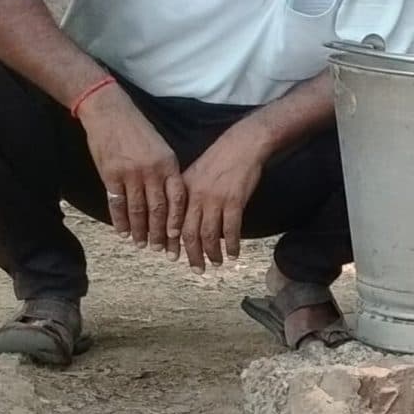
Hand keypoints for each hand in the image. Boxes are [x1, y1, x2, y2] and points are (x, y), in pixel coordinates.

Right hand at [77, 88, 185, 251]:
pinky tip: (122, 232)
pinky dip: (120, 220)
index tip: (177, 238)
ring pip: (137, 210)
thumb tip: (173, 198)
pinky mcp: (110, 175)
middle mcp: (152, 172)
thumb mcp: (162, 149)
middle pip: (158, 210)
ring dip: (140, 231)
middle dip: (160, 233)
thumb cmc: (139, 131)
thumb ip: (168, 173)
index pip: (177, 200)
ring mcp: (130, 174)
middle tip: (162, 251)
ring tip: (141, 245)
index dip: (177, 221)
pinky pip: (117, 203)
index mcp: (169, 165)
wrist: (110, 113)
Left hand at [176, 122, 269, 269]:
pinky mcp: (235, 200)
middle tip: (195, 269)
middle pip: (189, 233)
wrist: (242, 145)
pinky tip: (234, 253)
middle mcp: (195, 197)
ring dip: (212, 253)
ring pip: (209, 234)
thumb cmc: (219, 159)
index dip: (171, 241)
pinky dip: (232, 244)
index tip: (171, 255)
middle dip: (191, 254)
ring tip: (216, 264)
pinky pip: (231, 229)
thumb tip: (183, 218)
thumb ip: (186, 195)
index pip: (172, 221)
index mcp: (182, 191)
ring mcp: (215, 199)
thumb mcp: (194, 173)